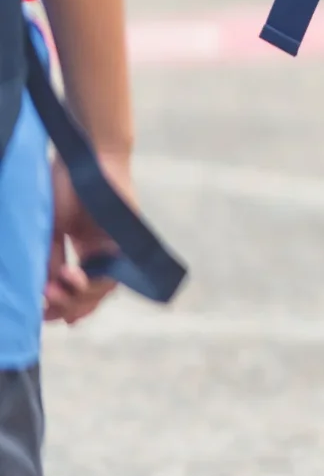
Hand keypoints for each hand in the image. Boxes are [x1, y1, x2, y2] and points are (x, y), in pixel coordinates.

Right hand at [43, 153, 124, 324]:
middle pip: (92, 293)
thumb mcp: (49, 228)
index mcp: (84, 248)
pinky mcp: (128, 239)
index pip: (77, 287)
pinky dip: (97, 280)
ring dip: (80, 296)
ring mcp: (117, 246)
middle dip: (68, 306)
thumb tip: (42, 291)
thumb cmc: (64, 186)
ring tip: (57, 291)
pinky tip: (74, 279)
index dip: (63, 305)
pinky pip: (119, 270)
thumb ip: (49, 258)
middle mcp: (103, 251)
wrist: (86, 157)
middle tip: (47, 312)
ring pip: (105, 287)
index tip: (44, 318)